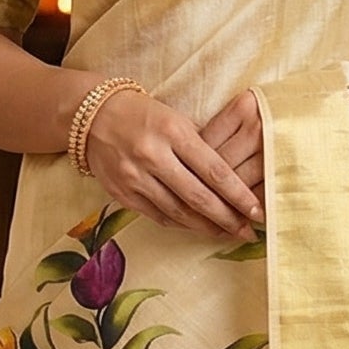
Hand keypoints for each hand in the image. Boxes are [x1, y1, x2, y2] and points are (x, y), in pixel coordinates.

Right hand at [83, 86, 262, 239]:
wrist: (92, 117)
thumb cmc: (143, 115)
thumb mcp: (176, 118)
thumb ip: (201, 145)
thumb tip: (234, 178)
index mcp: (172, 131)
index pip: (214, 170)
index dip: (238, 194)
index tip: (257, 209)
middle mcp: (153, 155)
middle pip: (198, 196)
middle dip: (227, 218)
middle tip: (247, 232)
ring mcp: (134, 177)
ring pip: (178, 212)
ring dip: (206, 227)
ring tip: (227, 233)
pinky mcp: (122, 193)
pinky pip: (158, 216)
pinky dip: (181, 224)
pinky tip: (197, 227)